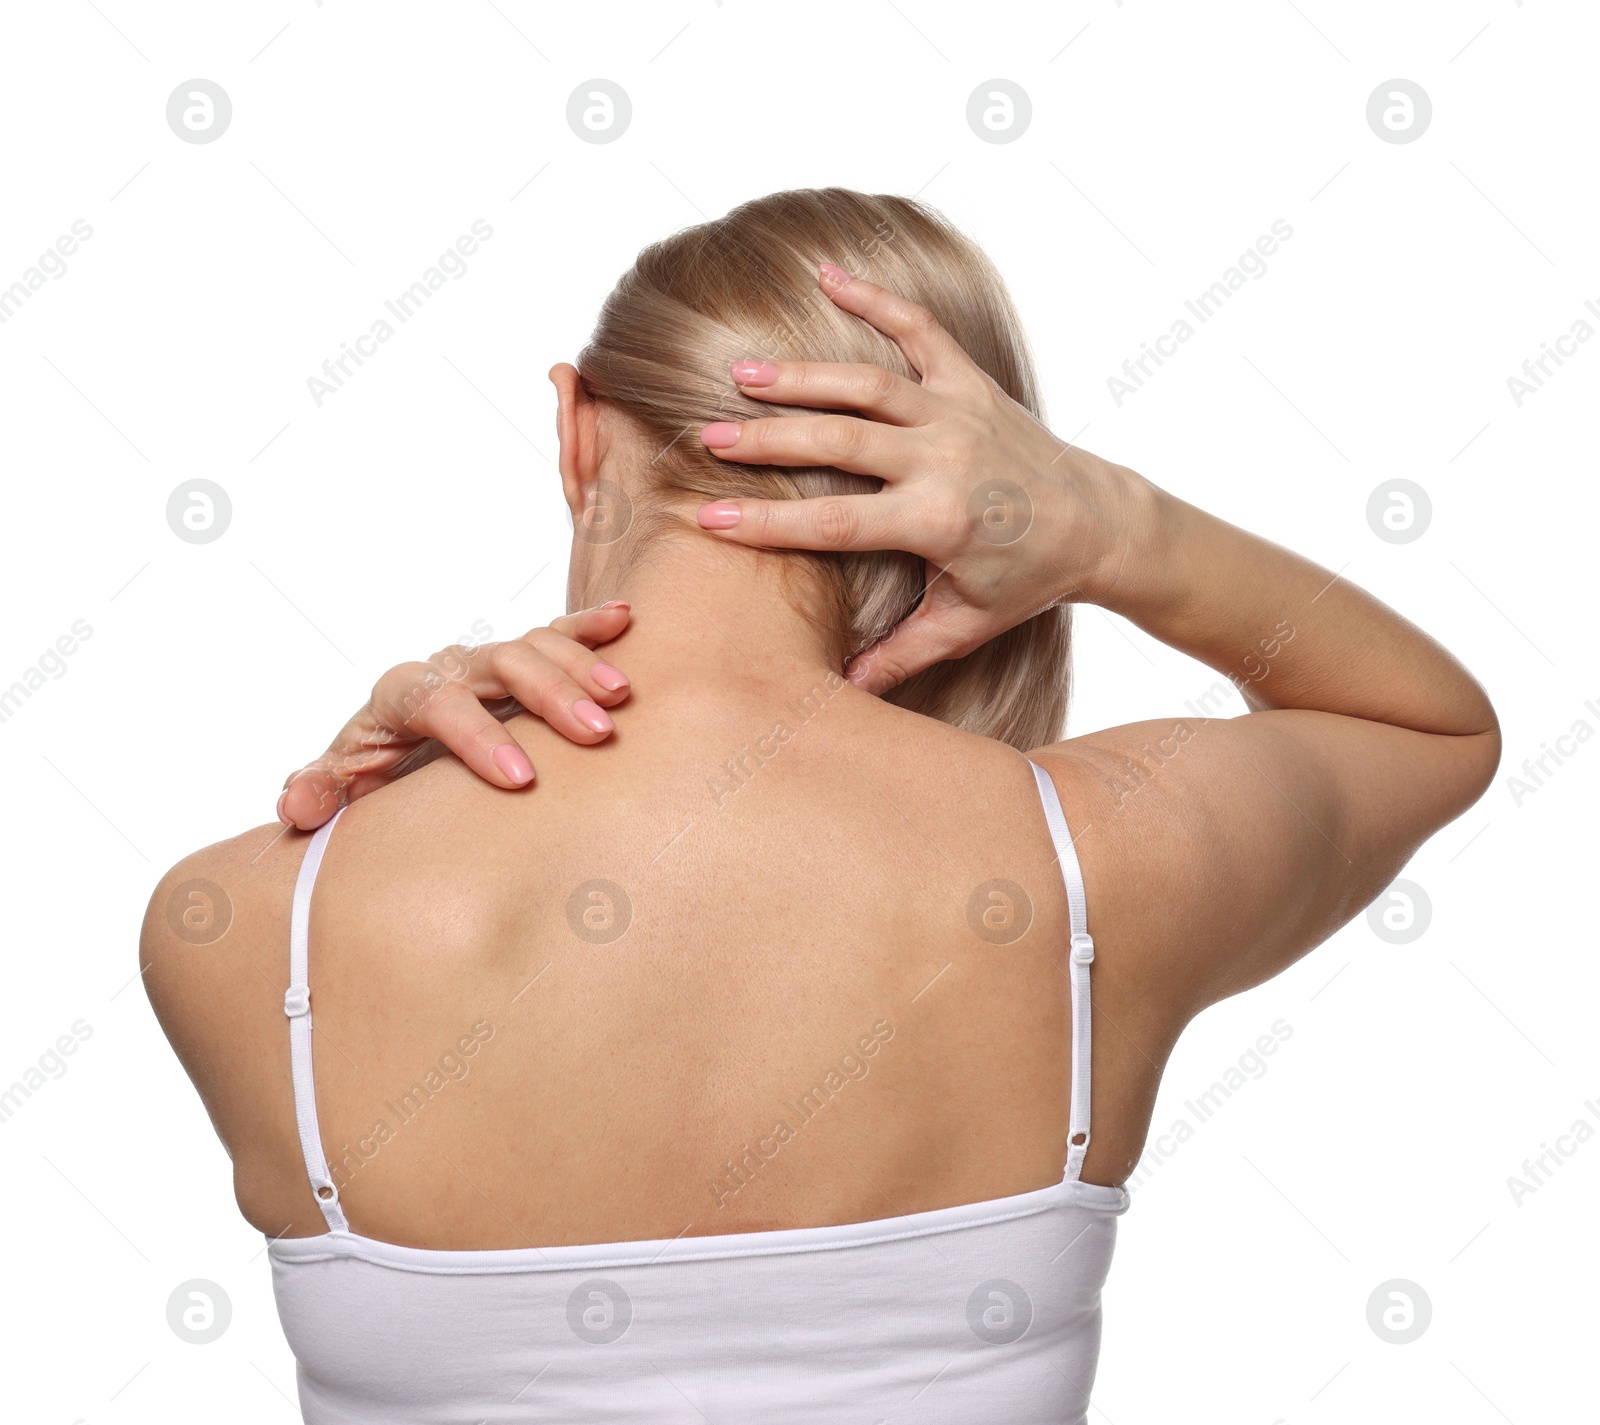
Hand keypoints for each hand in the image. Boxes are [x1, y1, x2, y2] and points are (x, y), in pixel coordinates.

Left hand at [277, 603, 632, 828]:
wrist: (393, 751)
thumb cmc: (371, 774)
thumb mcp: (339, 787)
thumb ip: (317, 791)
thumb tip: (297, 802)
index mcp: (401, 696)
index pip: (436, 701)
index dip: (477, 735)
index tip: (519, 777)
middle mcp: (448, 668)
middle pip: (499, 662)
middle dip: (548, 694)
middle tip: (594, 733)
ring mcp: (488, 663)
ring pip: (535, 645)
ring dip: (580, 666)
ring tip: (620, 697)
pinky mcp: (523, 663)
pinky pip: (557, 634)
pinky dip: (589, 626)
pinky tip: (625, 619)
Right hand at [695, 265, 1140, 693]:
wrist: (1100, 522)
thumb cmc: (1027, 579)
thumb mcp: (965, 623)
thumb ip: (902, 655)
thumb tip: (843, 692)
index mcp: (937, 521)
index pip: (836, 522)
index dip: (770, 523)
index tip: (711, 520)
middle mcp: (945, 459)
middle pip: (841, 442)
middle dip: (770, 440)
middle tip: (708, 436)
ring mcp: (958, 414)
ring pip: (869, 385)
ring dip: (804, 376)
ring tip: (742, 373)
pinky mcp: (972, 383)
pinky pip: (920, 331)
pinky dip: (876, 300)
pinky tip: (827, 274)